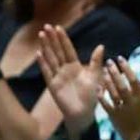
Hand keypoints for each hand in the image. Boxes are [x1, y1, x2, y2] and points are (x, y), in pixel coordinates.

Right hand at [36, 25, 104, 139]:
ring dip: (46, 47)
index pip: (68, 49)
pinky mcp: (53, 85)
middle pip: (57, 51)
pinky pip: (47, 72)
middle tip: (46, 26)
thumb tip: (100, 45)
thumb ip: (96, 61)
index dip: (63, 39)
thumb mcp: (95, 76)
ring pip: (51, 58)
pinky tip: (39, 54)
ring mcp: (57, 76)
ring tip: (41, 35)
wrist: (84, 113)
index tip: (58, 27)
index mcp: (75, 66)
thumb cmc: (91, 95)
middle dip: (52, 39)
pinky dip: (43, 63)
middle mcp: (65, 69)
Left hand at [99, 58, 139, 139]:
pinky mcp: (113, 115)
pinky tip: (98, 86)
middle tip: (109, 62)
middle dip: (115, 73)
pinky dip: (101, 95)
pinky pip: (106, 104)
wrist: (136, 131)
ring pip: (113, 94)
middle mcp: (131, 102)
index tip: (120, 58)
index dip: (127, 68)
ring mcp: (121, 109)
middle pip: (122, 86)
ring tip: (104, 71)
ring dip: (108, 82)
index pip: (133, 80)